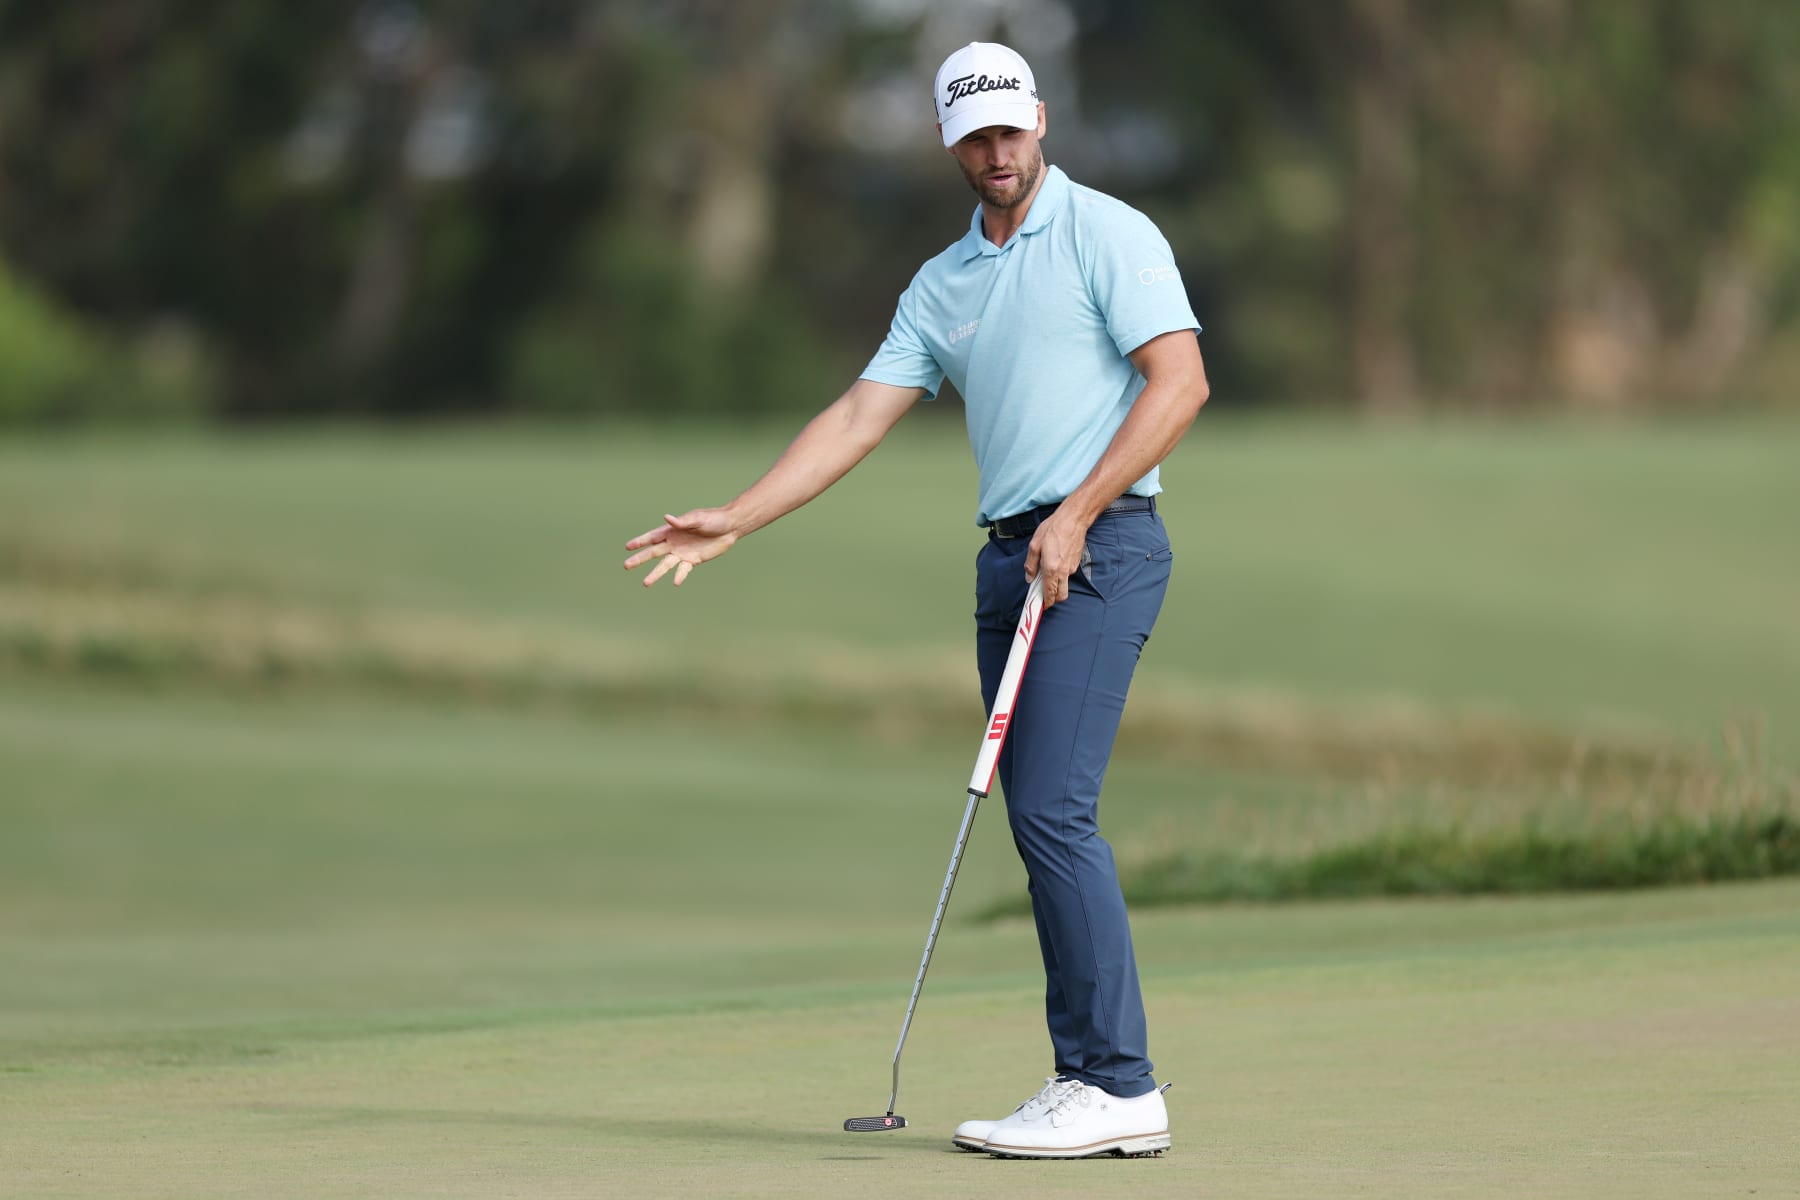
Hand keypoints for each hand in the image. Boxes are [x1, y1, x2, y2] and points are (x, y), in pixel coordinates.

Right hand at [623, 508, 739, 586]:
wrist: (730, 527)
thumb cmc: (713, 519)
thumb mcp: (698, 518)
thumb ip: (682, 522)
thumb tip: (667, 518)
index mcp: (672, 530)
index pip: (652, 537)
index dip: (640, 541)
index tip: (627, 547)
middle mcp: (674, 542)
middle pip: (653, 552)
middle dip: (640, 559)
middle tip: (626, 566)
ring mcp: (682, 553)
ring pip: (665, 565)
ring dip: (655, 573)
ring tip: (645, 583)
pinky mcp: (693, 560)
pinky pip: (683, 570)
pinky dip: (680, 576)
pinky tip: (675, 582)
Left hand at [1023, 509, 1089, 609]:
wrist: (1074, 519)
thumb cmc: (1053, 529)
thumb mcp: (1034, 545)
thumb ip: (1031, 564)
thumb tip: (1029, 577)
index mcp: (1051, 569)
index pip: (1050, 594)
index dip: (1045, 603)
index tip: (1041, 606)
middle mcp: (1064, 572)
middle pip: (1062, 596)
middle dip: (1054, 599)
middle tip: (1045, 595)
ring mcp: (1072, 568)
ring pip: (1065, 585)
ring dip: (1057, 585)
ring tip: (1047, 573)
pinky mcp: (1076, 562)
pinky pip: (1068, 574)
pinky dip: (1061, 574)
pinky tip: (1055, 563)